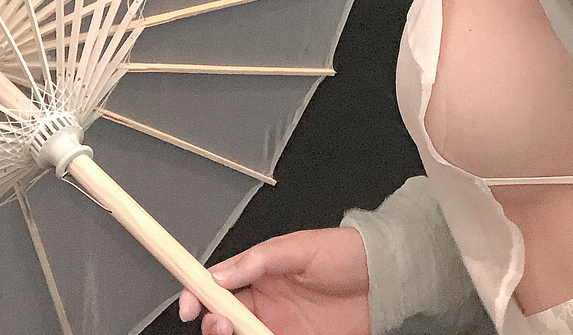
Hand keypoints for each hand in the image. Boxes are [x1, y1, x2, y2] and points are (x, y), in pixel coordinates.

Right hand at [178, 227, 371, 334]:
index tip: (187, 306)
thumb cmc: (345, 252)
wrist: (385, 279)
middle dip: (214, 324)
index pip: (219, 285)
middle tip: (221, 325)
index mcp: (261, 272)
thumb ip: (260, 259)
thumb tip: (219, 274)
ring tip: (241, 333)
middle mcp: (265, 302)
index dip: (198, 294)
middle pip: (223, 319)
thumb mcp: (301, 247)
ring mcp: (279, 326)